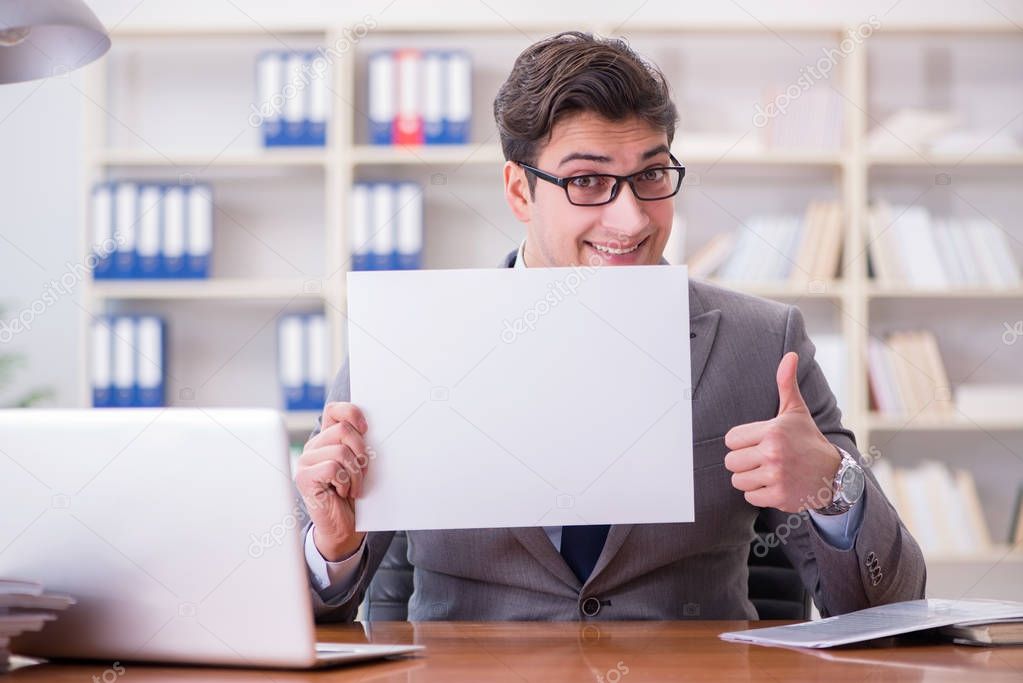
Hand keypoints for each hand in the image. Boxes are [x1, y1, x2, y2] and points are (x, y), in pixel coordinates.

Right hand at [294, 402, 370, 560]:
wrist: (344, 527)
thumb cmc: (353, 494)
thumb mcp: (360, 464)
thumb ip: (359, 444)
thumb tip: (371, 427)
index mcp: (326, 439)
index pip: (334, 410)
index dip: (352, 412)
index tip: (367, 429)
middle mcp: (313, 447)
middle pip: (343, 431)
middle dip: (361, 452)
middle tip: (362, 472)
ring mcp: (305, 462)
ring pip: (340, 451)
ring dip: (355, 472)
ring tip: (354, 486)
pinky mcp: (303, 478)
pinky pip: (333, 468)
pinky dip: (345, 481)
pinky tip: (343, 492)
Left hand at [723, 352, 841, 512]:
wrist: (833, 474)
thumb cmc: (808, 440)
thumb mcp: (796, 412)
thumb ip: (786, 383)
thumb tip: (790, 355)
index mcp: (773, 431)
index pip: (731, 440)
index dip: (742, 442)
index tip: (758, 442)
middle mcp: (773, 453)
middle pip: (731, 461)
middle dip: (744, 461)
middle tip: (763, 458)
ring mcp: (776, 476)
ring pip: (738, 480)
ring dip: (750, 478)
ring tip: (768, 471)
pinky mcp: (779, 496)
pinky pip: (749, 496)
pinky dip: (759, 493)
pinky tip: (774, 484)